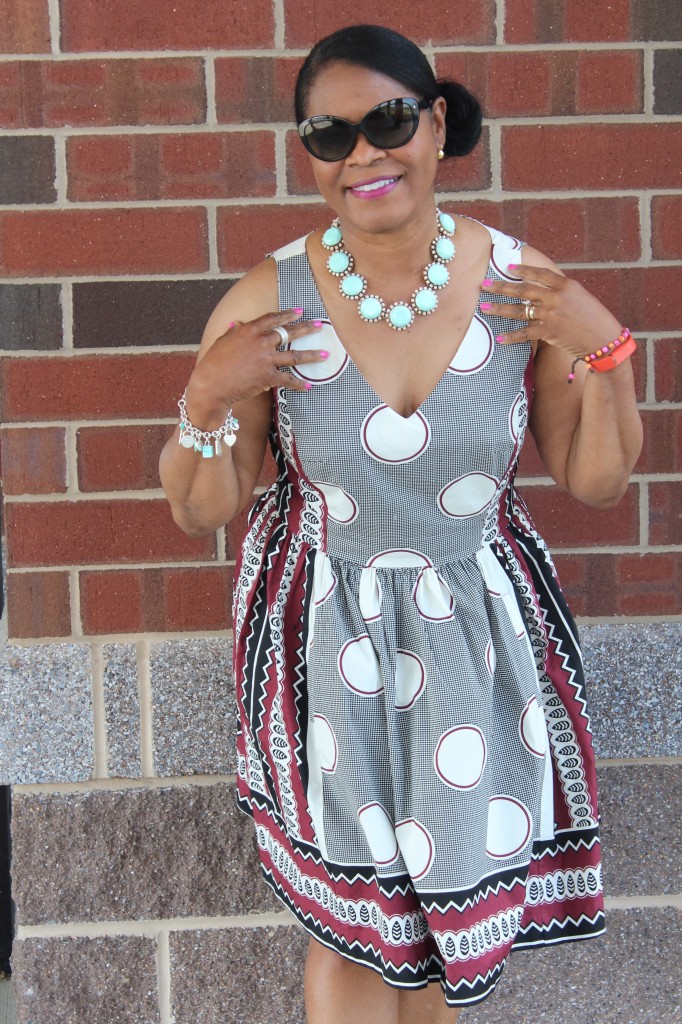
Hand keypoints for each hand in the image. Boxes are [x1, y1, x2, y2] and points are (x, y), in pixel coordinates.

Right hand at [186, 308, 327, 420]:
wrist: (211, 384)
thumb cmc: (214, 362)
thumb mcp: (223, 341)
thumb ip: (234, 332)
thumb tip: (238, 324)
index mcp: (249, 330)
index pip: (273, 318)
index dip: (288, 314)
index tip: (299, 311)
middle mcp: (261, 342)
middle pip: (289, 333)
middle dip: (306, 329)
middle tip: (319, 326)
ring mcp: (266, 359)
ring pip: (295, 355)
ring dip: (312, 355)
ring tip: (325, 354)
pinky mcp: (268, 377)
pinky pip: (288, 379)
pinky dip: (299, 383)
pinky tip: (309, 385)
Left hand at [480, 264, 621, 358]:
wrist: (604, 339)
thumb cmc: (594, 318)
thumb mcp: (581, 297)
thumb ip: (561, 292)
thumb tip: (543, 291)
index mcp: (566, 285)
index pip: (540, 273)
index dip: (523, 269)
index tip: (508, 267)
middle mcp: (556, 297)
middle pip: (523, 289)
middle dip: (501, 286)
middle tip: (484, 284)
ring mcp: (551, 314)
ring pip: (519, 310)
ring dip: (499, 309)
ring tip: (484, 307)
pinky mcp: (549, 332)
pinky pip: (525, 333)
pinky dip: (511, 336)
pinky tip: (499, 338)